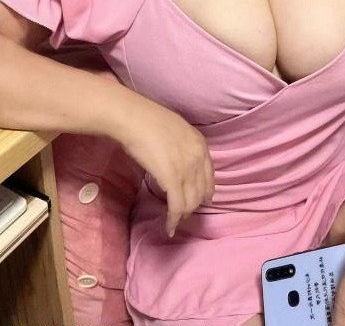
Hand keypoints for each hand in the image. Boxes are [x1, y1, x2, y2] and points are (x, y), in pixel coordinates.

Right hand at [118, 93, 214, 238]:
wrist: (134, 118)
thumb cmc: (147, 119)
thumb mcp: (175, 129)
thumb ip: (181, 145)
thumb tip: (175, 159)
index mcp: (200, 143)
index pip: (210, 175)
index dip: (205, 191)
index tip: (200, 200)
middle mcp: (198, 157)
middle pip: (202, 191)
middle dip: (193, 205)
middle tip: (183, 213)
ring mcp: (187, 169)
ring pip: (191, 202)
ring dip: (183, 214)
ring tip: (175, 220)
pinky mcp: (172, 179)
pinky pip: (177, 206)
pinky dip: (173, 220)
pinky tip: (169, 227)